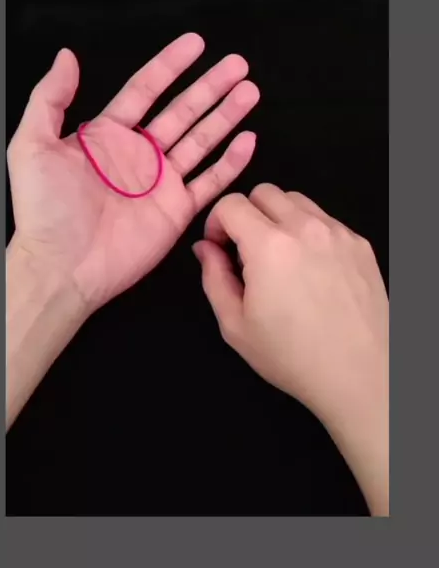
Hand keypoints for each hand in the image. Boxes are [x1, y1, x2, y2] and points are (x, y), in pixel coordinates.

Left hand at [7, 33, 258, 312]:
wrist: (62, 266)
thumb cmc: (43, 210)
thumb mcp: (32, 145)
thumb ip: (49, 97)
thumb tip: (66, 56)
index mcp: (107, 136)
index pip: (145, 90)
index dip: (170, 65)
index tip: (195, 44)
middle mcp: (139, 155)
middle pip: (182, 111)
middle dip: (210, 87)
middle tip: (237, 65)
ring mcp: (160, 183)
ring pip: (201, 140)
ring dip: (226, 116)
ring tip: (249, 91)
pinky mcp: (175, 211)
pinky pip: (209, 182)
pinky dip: (230, 163)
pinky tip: (247, 141)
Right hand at [193, 185, 388, 514]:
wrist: (361, 375)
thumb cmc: (294, 357)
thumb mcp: (235, 326)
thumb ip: (214, 278)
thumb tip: (206, 248)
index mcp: (269, 246)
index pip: (232, 204)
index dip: (216, 223)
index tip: (220, 248)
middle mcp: (305, 228)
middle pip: (264, 192)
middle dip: (247, 214)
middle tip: (246, 251)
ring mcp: (337, 233)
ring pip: (297, 201)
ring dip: (278, 219)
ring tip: (279, 258)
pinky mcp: (359, 244)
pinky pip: (325, 220)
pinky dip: (308, 231)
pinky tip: (309, 269)